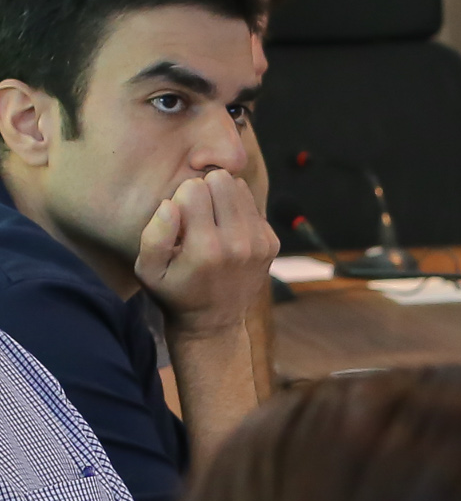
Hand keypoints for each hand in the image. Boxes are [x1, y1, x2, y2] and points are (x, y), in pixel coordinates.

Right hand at [137, 167, 276, 330]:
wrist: (213, 320)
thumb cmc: (174, 292)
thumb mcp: (148, 271)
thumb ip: (153, 237)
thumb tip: (169, 204)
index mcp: (206, 248)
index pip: (194, 188)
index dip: (180, 197)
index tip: (177, 217)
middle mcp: (238, 243)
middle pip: (221, 180)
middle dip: (203, 190)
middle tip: (194, 214)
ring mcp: (260, 242)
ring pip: (239, 187)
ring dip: (221, 197)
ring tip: (208, 220)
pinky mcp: (271, 242)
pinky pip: (252, 203)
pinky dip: (237, 209)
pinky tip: (224, 229)